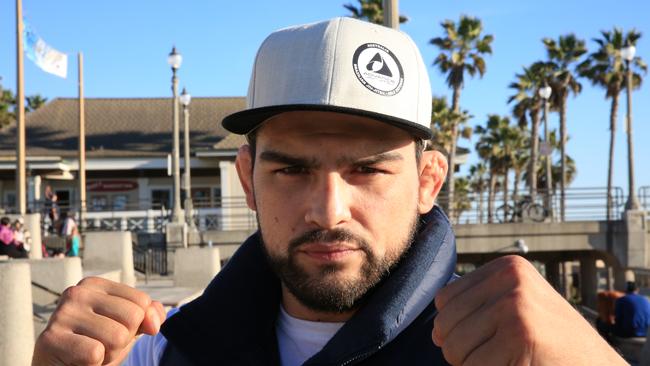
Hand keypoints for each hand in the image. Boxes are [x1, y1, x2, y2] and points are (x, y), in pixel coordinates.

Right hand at [32, 277, 164, 365]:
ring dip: (109, 354)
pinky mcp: (51, 339)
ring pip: (118, 337)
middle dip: (123, 340)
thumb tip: (154, 322)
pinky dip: (94, 363)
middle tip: (100, 345)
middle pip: (132, 317)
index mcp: (95, 285)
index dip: (135, 325)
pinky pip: (95, 353)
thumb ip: (146, 317)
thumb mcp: (126, 328)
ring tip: (90, 353)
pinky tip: (78, 360)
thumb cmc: (94, 346)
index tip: (111, 330)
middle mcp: (77, 293)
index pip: (142, 301)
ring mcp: (62, 314)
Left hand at [432, 255, 625, 364]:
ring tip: (504, 360)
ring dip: (470, 364)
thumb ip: (477, 307)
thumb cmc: (550, 342)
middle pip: (445, 322)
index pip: (445, 298)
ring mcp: (515, 305)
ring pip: (454, 347)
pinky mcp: (518, 336)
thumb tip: (434, 331)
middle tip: (493, 355)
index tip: (486, 337)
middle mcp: (511, 279)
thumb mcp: (517, 307)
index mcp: (507, 267)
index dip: (454, 326)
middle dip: (459, 348)